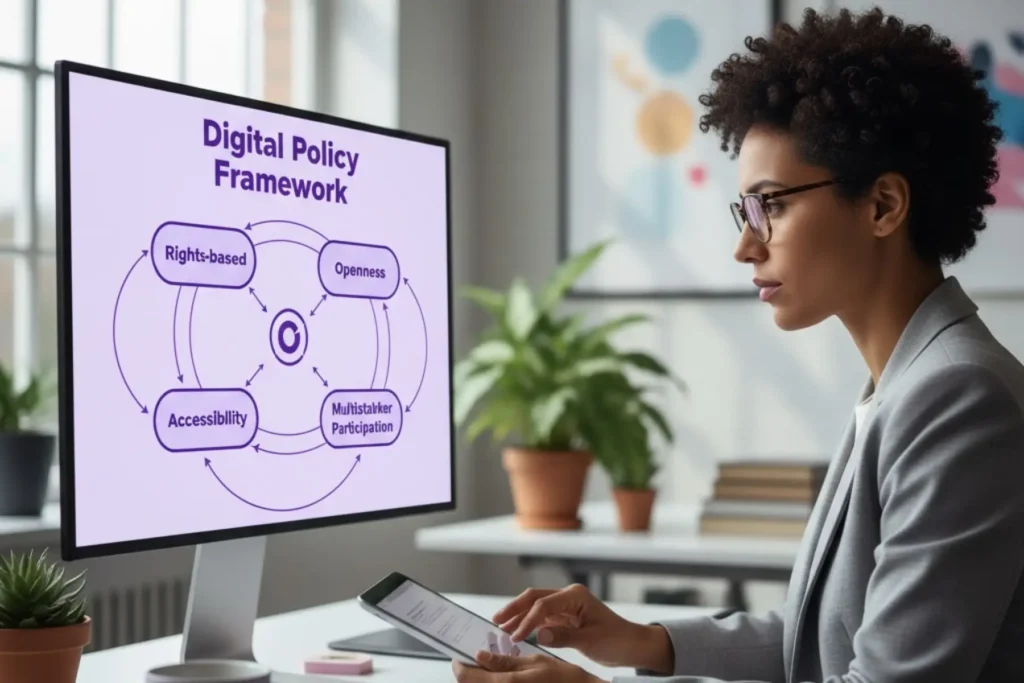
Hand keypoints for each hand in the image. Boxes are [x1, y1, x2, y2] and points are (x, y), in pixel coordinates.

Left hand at [452, 650, 603, 682]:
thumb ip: (504, 662)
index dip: (459, 666)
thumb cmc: (564, 680)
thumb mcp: (534, 662)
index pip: (465, 678)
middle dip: (470, 673)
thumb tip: (480, 656)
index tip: (461, 655)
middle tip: (479, 659)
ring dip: (482, 680)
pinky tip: (504, 677)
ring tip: (492, 666)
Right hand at [492, 584, 672, 672]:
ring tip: (501, 627)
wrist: (632, 645)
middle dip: (514, 609)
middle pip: (534, 598)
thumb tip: (538, 634)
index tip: (514, 636)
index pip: (543, 604)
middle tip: (496, 621)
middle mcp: (569, 596)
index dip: (527, 620)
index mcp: (575, 596)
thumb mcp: (591, 641)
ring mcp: (566, 606)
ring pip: (536, 607)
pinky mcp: (565, 617)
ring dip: (519, 616)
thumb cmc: (617, 640)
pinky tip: (518, 632)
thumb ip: (563, 637)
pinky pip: (542, 618)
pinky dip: (529, 624)